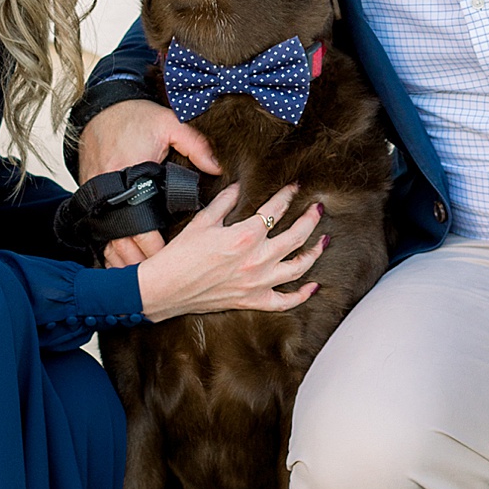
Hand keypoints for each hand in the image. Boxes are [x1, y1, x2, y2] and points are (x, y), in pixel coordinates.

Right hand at [79, 101, 221, 265]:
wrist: (100, 110)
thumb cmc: (135, 118)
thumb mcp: (168, 123)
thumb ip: (195, 144)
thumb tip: (217, 167)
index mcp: (129, 174)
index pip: (140, 225)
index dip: (155, 248)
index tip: (172, 260)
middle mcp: (109, 192)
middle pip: (122, 241)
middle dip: (141, 263)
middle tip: (162, 278)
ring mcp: (98, 198)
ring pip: (108, 242)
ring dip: (124, 261)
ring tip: (143, 278)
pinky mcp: (93, 199)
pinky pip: (100, 234)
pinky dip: (111, 250)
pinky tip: (121, 264)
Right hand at [136, 185, 324, 321]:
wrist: (165, 288)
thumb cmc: (180, 254)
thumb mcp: (203, 221)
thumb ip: (225, 201)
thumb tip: (240, 187)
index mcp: (245, 236)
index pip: (275, 209)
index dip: (287, 195)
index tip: (294, 187)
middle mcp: (257, 260)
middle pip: (297, 236)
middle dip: (311, 218)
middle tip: (317, 208)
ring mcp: (257, 283)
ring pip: (299, 267)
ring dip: (315, 252)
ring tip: (323, 240)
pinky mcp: (252, 300)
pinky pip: (285, 301)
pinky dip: (302, 295)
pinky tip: (313, 285)